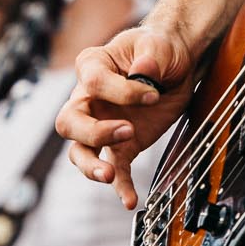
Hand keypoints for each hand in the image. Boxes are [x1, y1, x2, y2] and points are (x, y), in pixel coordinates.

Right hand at [54, 23, 198, 209]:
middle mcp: (89, 98)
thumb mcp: (159, 45)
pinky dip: (120, 187)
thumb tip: (143, 74)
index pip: (94, 82)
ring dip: (91, 166)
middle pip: (69, 122)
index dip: (122, 91)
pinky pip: (114, 169)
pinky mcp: (121, 145)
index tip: (153, 93)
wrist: (175, 65)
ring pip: (79, 151)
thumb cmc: (160, 48)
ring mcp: (101, 124)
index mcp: (93, 65)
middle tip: (127, 131)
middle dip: (92, 132)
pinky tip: (130, 200)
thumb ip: (151, 56)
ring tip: (110, 174)